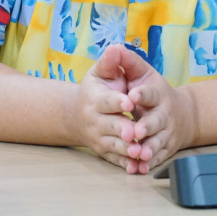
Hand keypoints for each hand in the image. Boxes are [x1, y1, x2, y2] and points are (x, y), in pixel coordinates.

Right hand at [67, 44, 141, 171]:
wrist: (77, 115)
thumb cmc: (95, 89)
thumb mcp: (101, 72)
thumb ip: (111, 62)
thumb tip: (115, 47)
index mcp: (94, 99)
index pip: (107, 100)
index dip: (118, 100)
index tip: (130, 101)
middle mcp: (94, 120)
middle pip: (111, 126)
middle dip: (124, 129)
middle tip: (136, 133)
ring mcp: (98, 138)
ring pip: (113, 146)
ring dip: (126, 150)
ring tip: (139, 152)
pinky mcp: (104, 152)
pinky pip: (115, 160)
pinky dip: (125, 165)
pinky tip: (136, 168)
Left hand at [126, 64, 197, 173]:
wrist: (182, 114)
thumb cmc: (153, 90)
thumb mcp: (141, 72)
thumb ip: (127, 61)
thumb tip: (114, 47)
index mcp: (157, 93)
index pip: (150, 92)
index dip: (142, 94)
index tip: (132, 95)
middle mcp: (164, 113)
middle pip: (156, 121)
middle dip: (146, 126)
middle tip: (136, 131)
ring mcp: (166, 132)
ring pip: (159, 142)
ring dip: (149, 148)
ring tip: (140, 154)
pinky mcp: (166, 148)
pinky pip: (158, 158)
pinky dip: (150, 164)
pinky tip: (140, 169)